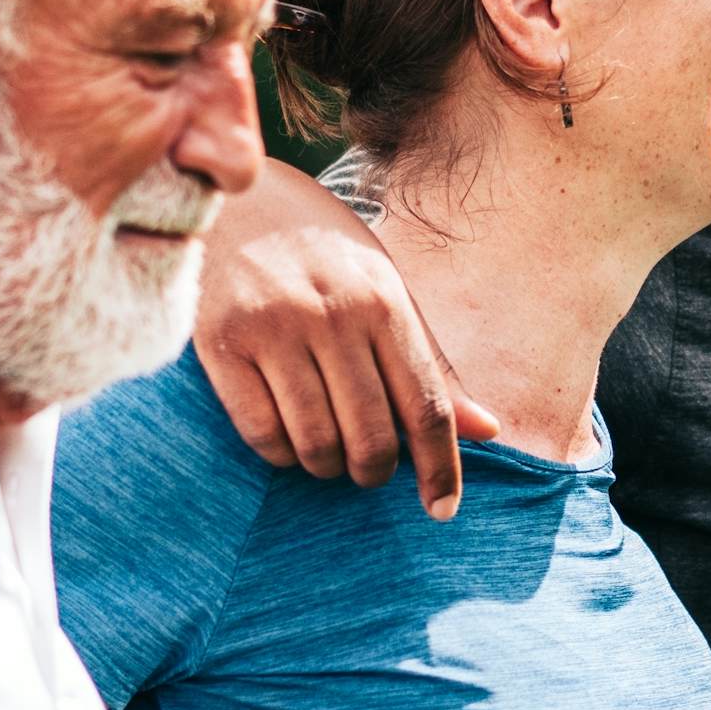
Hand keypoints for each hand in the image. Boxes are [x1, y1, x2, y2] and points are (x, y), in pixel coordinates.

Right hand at [192, 159, 499, 519]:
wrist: (230, 199)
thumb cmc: (320, 251)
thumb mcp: (384, 289)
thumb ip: (429, 361)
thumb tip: (488, 430)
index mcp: (383, 300)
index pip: (427, 406)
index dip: (442, 468)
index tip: (443, 510)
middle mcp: (331, 315)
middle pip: (372, 438)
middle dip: (375, 472)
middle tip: (368, 468)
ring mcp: (273, 330)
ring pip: (316, 445)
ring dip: (326, 467)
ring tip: (327, 450)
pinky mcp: (222, 345)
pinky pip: (263, 435)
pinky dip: (281, 455)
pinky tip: (286, 438)